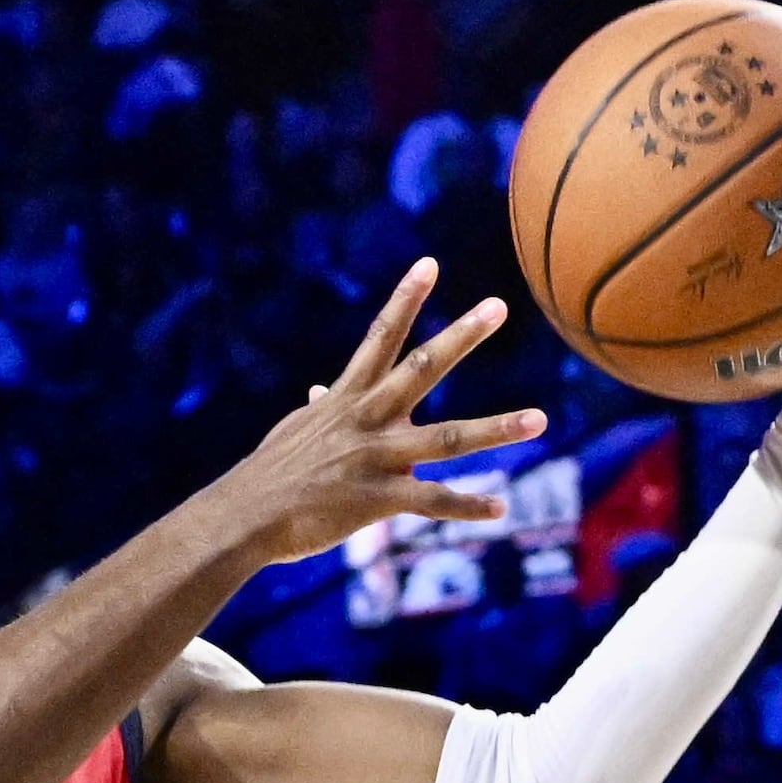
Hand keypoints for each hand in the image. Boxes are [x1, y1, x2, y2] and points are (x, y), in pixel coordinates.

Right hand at [192, 258, 549, 569]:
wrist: (242, 518)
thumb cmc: (268, 477)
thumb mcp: (295, 431)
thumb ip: (320, 409)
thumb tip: (319, 389)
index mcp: (347, 398)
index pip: (379, 337)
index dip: (404, 299)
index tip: (430, 264)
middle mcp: (366, 419)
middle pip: (422, 369)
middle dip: (462, 337)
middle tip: (499, 306)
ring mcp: (374, 457)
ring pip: (446, 439)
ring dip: (496, 429)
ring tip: (539, 419)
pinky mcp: (375, 499)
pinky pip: (430, 501)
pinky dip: (465, 506)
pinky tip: (499, 509)